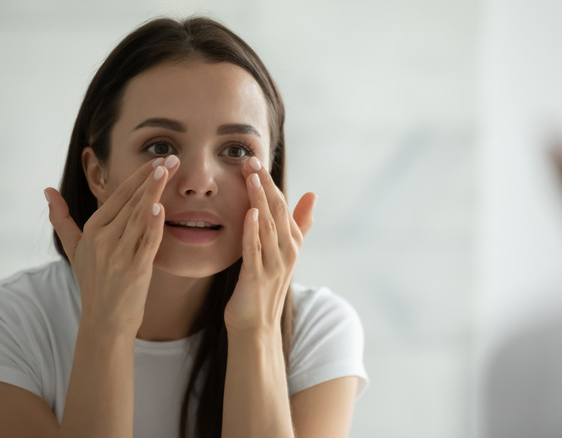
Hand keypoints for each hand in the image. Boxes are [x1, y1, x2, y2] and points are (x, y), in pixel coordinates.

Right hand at [45, 156, 178, 332]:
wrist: (104, 321)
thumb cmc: (93, 283)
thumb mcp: (74, 248)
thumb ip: (61, 219)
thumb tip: (47, 191)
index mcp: (93, 229)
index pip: (118, 196)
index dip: (139, 177)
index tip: (157, 160)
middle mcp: (104, 238)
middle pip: (131, 201)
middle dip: (152, 178)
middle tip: (172, 157)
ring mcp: (119, 254)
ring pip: (139, 216)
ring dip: (153, 192)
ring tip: (168, 170)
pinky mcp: (135, 270)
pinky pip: (145, 243)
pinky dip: (152, 225)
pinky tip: (159, 208)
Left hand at [224, 156, 315, 332]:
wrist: (255, 326)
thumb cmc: (264, 287)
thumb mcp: (283, 252)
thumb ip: (298, 223)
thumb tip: (312, 194)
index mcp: (292, 243)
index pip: (282, 205)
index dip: (269, 182)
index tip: (255, 160)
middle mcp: (286, 251)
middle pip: (276, 211)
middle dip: (264, 184)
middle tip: (250, 161)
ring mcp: (273, 265)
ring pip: (267, 226)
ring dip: (259, 200)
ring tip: (251, 177)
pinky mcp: (257, 278)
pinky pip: (255, 250)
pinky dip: (253, 230)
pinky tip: (249, 213)